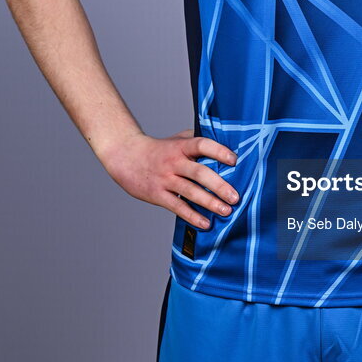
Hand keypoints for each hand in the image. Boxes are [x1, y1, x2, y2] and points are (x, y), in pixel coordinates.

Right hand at [99, 128, 238, 228]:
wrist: (126, 157)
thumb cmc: (159, 149)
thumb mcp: (177, 138)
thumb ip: (197, 140)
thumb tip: (226, 142)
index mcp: (181, 146)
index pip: (201, 145)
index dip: (218, 151)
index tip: (234, 160)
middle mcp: (174, 162)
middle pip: (199, 173)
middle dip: (219, 186)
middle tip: (235, 197)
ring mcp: (165, 179)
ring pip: (190, 192)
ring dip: (210, 202)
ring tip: (226, 211)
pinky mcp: (158, 195)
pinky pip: (177, 207)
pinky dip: (192, 216)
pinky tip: (205, 223)